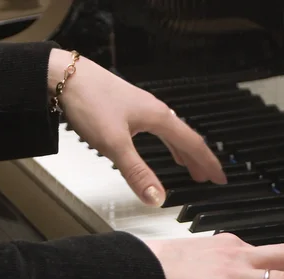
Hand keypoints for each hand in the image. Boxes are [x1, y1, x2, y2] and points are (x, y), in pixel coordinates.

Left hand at [47, 49, 226, 205]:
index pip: (193, 144)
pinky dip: (166, 143)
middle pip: (185, 138)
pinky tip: (160, 145)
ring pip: (171, 133)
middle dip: (198, 160)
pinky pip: (157, 129)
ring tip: (188, 167)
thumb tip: (157, 198)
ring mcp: (142, 108)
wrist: (63, 75)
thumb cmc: (89, 101)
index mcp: (159, 118)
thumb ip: (137, 173)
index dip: (208, 163)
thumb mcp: (114, 144)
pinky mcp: (128, 108)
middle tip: (209, 177)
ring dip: (183, 152)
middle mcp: (155, 111)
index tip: (220, 177)